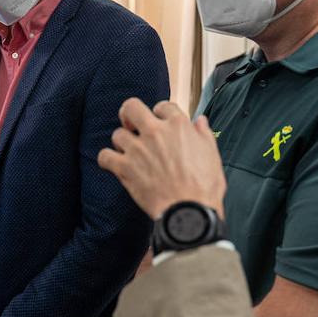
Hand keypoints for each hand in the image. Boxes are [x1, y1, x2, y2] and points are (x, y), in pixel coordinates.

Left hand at [98, 98, 225, 218]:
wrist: (190, 210)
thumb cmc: (204, 187)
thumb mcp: (212, 154)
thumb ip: (204, 134)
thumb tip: (200, 121)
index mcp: (178, 126)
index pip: (163, 106)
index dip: (160, 113)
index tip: (159, 122)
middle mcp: (155, 132)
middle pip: (131, 107)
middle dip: (129, 114)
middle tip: (131, 124)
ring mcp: (138, 149)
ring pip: (117, 134)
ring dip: (122, 142)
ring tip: (128, 152)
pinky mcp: (125, 168)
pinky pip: (104, 156)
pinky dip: (107, 160)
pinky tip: (114, 164)